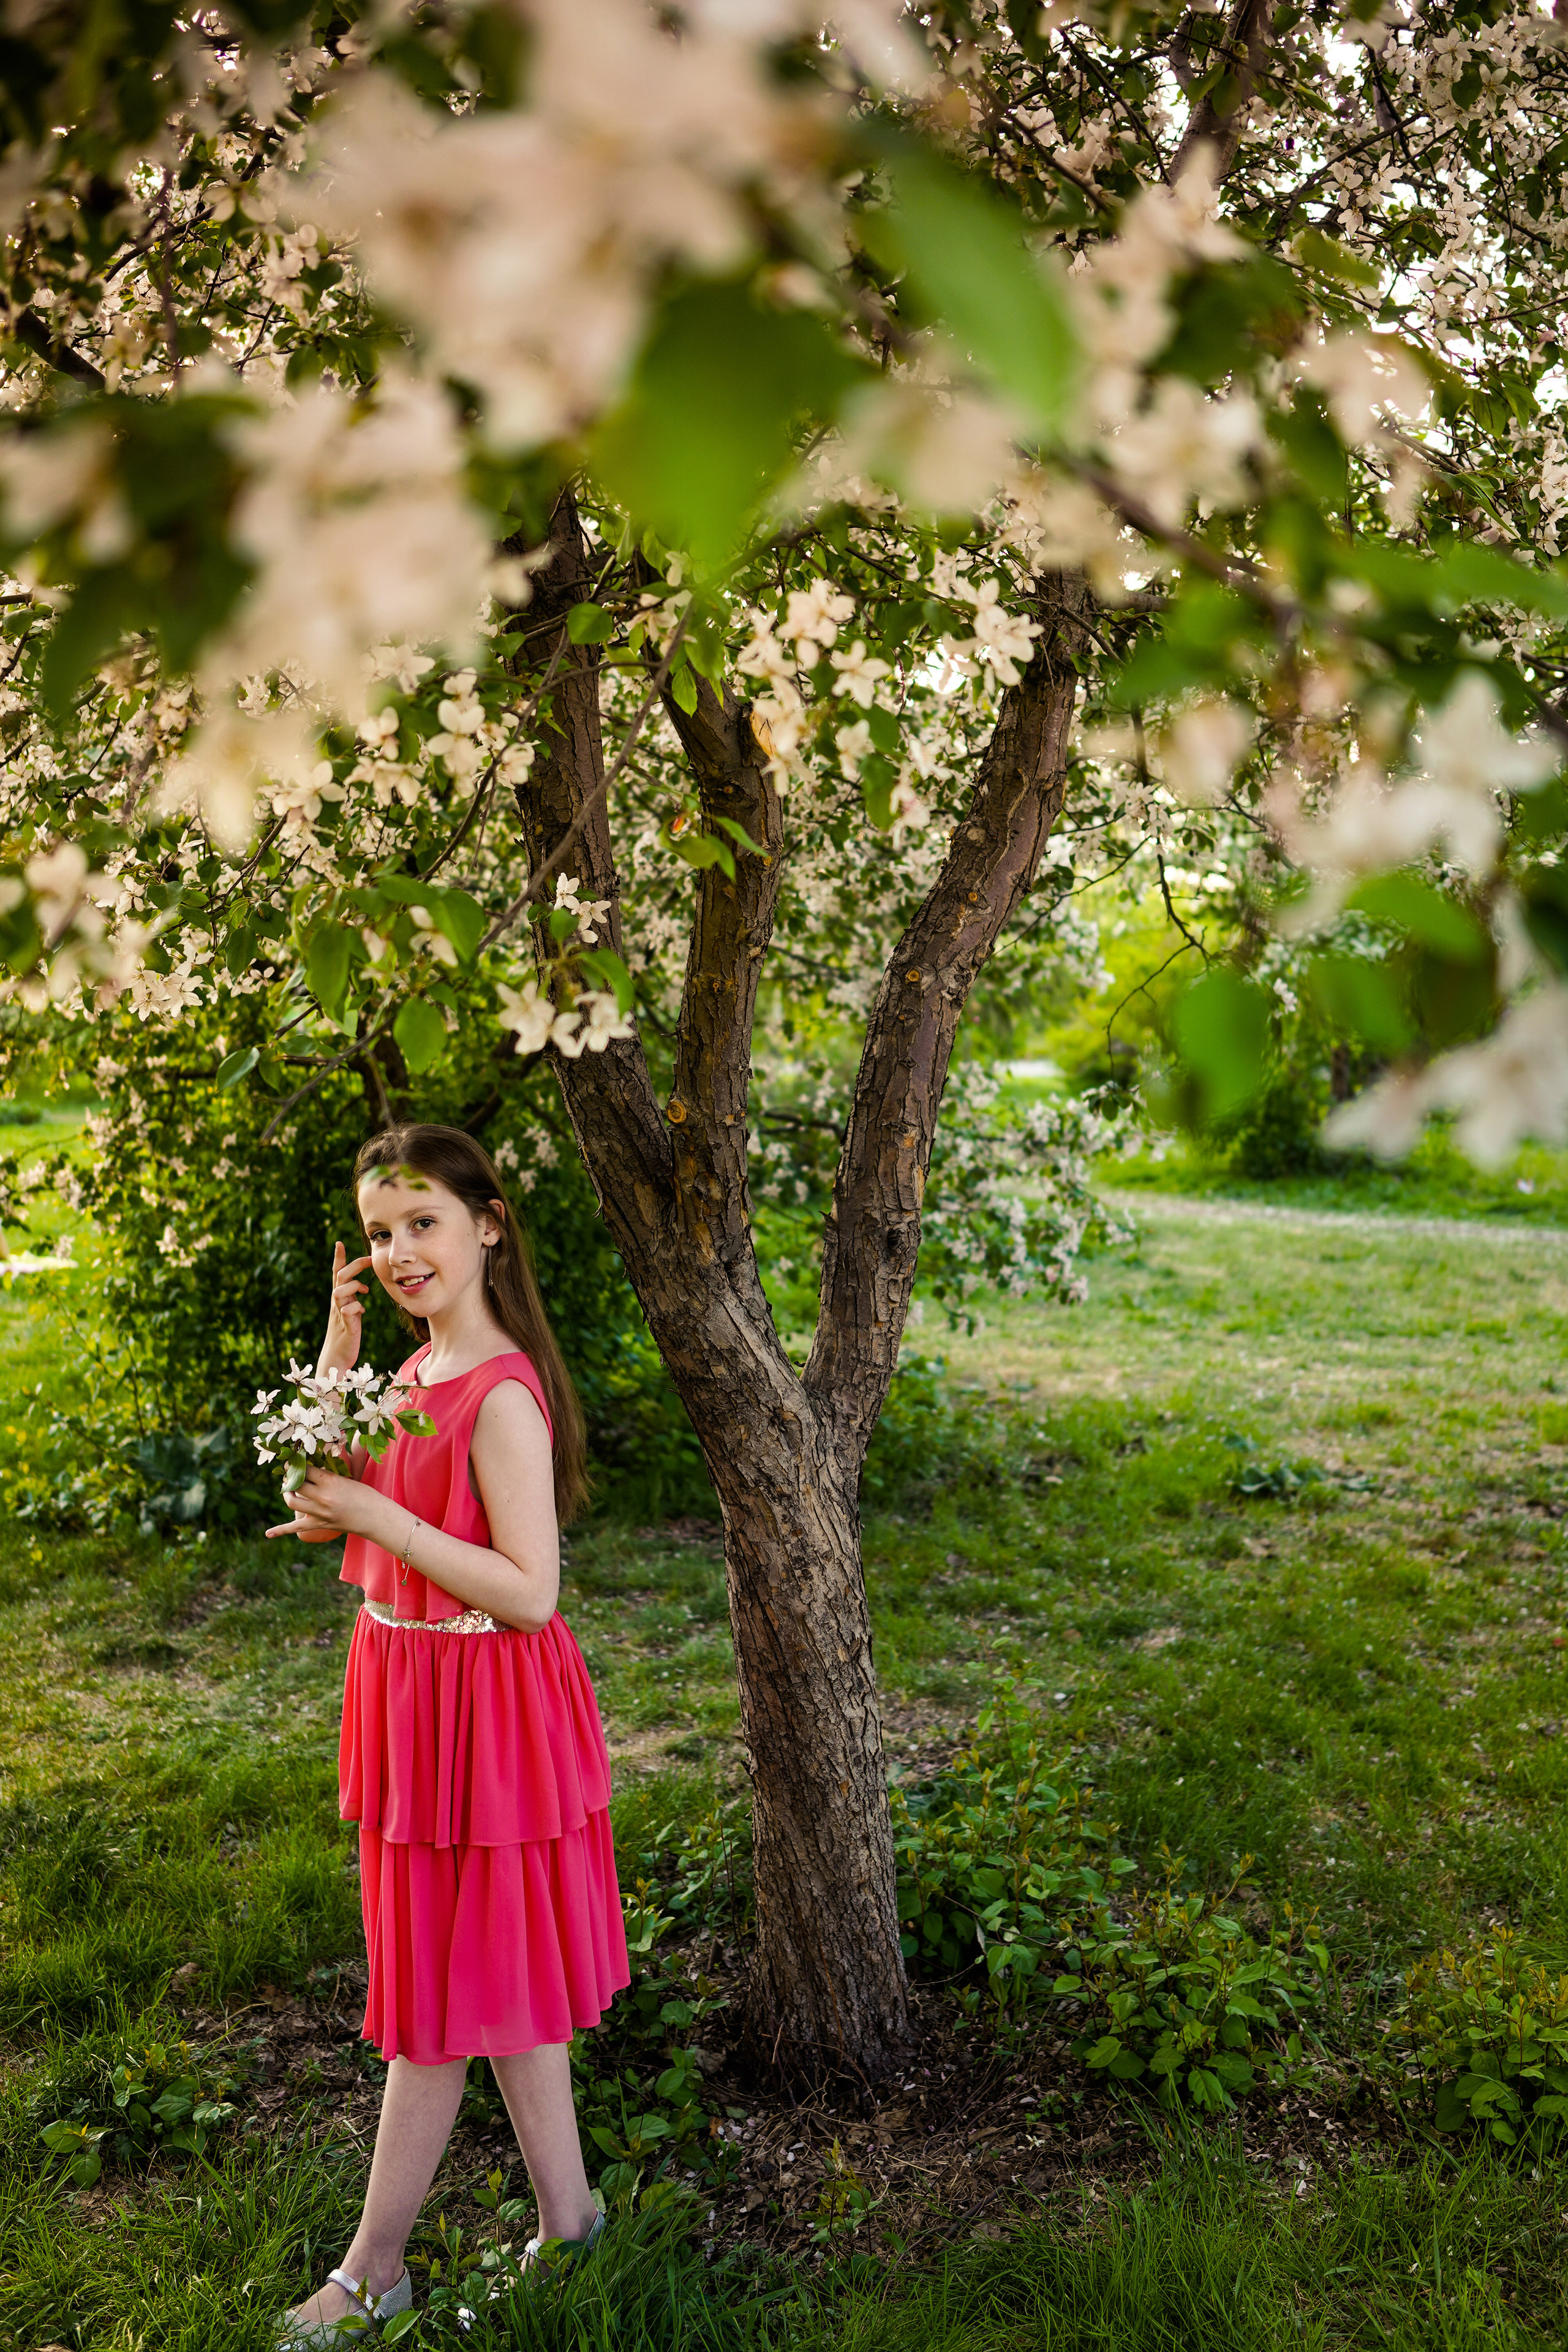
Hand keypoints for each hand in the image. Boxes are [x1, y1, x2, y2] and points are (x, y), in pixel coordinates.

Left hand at [266, 1462, 380, 1544]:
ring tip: (288, 1488)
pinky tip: (268, 1533)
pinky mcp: (319, 1524)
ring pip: (292, 1501)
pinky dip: (281, 1530)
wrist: (374, 1516)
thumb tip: (312, 1469)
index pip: (305, 1469)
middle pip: (296, 1484)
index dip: (296, 1464)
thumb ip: (327, 1476)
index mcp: (330, 1482)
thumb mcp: (346, 1479)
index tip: (291, 1460)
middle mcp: (322, 1497)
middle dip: (289, 1476)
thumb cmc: (364, 1495)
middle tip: (289, 1472)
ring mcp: (319, 1513)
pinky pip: (296, 1527)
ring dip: (287, 1493)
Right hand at [321, 1240, 371, 1372]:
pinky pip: (348, 1312)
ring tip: (365, 1291)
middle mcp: (337, 1304)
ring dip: (353, 1287)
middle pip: (340, 1277)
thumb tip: (362, 1289)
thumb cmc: (345, 1334)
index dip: (338, 1259)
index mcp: (340, 1299)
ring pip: (339, 1292)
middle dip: (354, 1265)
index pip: (337, 1275)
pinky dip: (356, 1308)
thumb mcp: (350, 1313)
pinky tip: (362, 1312)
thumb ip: (353, 1300)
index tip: (339, 1243)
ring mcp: (340, 1315)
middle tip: (369, 1259)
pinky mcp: (346, 1327)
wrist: (337, 1357)